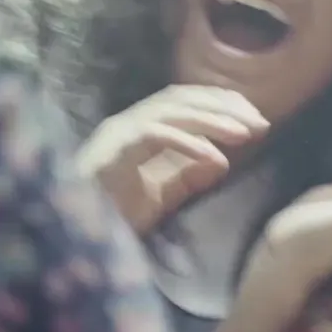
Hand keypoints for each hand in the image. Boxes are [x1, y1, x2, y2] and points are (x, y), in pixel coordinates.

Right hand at [75, 85, 268, 233]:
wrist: (70, 233)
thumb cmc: (109, 215)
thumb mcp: (159, 196)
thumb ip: (187, 177)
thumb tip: (221, 160)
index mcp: (139, 128)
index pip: (184, 101)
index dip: (221, 103)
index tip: (254, 117)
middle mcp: (128, 121)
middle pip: (182, 98)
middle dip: (224, 106)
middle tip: (260, 123)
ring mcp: (119, 131)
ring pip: (171, 110)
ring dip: (212, 118)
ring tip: (246, 133)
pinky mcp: (114, 147)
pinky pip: (156, 135)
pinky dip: (189, 143)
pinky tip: (216, 157)